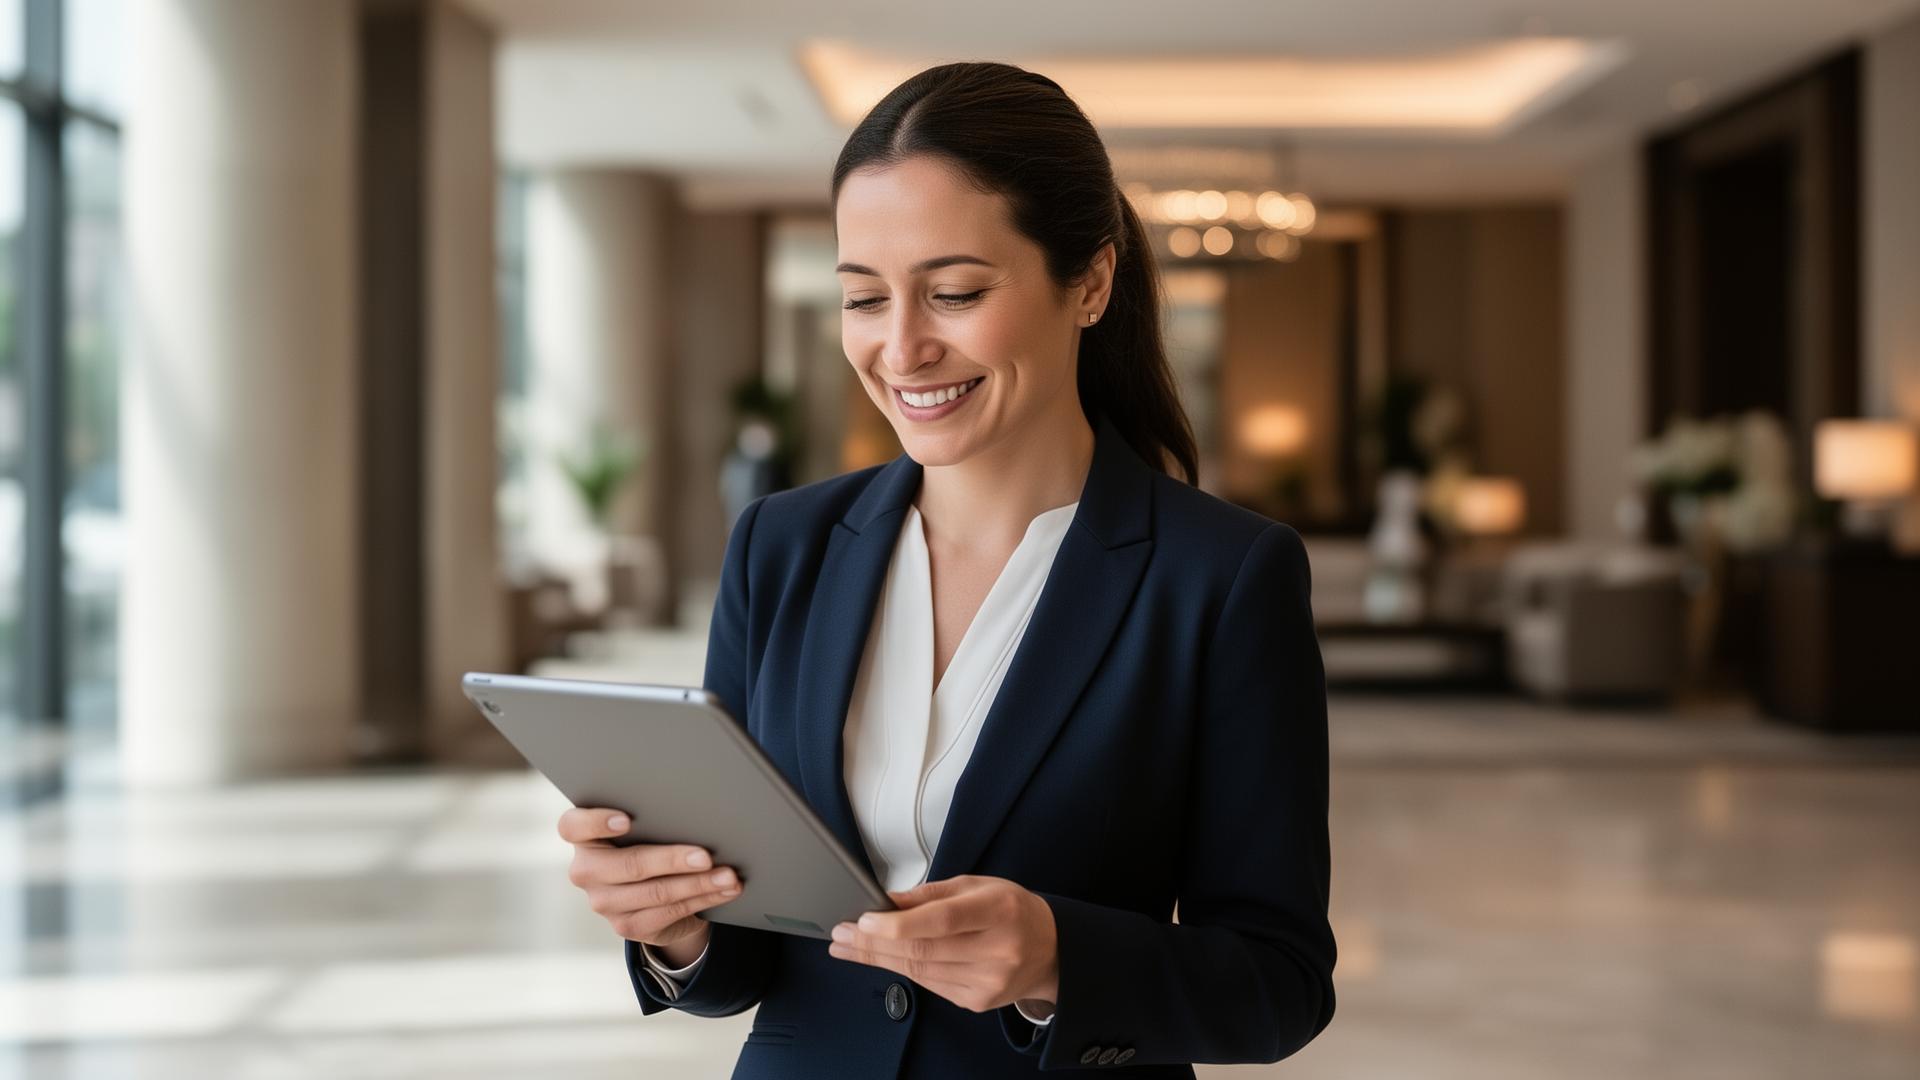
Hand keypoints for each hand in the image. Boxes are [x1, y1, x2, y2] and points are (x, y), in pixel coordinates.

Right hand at [557, 806, 742, 963]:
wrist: (650, 890)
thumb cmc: (648, 841)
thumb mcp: (643, 827)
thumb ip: (651, 817)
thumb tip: (695, 809)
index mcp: (584, 837)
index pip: (572, 826)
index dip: (596, 822)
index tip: (626, 820)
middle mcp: (586, 871)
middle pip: (628, 864)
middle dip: (673, 860)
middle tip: (706, 856)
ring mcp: (603, 902)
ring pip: (656, 893)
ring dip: (699, 884)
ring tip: (728, 875)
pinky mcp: (626, 926)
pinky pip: (670, 912)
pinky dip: (703, 899)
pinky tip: (724, 890)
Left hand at [827, 875, 1059, 1015]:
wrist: (1050, 951)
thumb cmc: (1011, 911)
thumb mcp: (977, 886)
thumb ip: (931, 895)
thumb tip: (886, 901)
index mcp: (999, 911)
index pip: (943, 920)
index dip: (899, 925)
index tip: (864, 921)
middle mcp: (997, 950)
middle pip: (924, 951)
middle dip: (874, 943)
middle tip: (842, 934)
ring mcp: (988, 981)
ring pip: (920, 972)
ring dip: (878, 959)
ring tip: (848, 946)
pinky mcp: (978, 1002)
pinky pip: (929, 985)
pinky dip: (901, 970)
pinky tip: (881, 959)